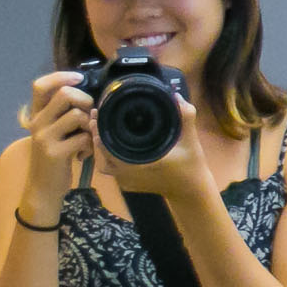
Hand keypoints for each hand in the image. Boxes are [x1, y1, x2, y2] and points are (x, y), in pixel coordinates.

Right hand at [19, 70, 93, 217]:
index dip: (61, 76)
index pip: (41, 85)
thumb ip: (62, 115)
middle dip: (85, 101)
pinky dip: (89, 145)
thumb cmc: (52, 159)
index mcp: (35, 115)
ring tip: (87, 139)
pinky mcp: (55, 153)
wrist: (43, 189)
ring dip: (89, 126)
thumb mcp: (52, 133)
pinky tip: (83, 154)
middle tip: (89, 115)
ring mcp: (44, 138)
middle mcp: (37, 123)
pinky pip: (83, 138)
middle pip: (64, 94)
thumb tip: (87, 96)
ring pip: (77, 116)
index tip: (79, 79)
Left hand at [92, 92, 208, 200]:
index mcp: (139, 164)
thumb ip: (185, 117)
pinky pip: (110, 169)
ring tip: (99, 128)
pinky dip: (106, 156)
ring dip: (100, 147)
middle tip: (96, 116)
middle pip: (101, 154)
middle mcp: (128, 174)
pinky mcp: (127, 184)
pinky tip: (109, 142)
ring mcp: (126, 181)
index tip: (98, 114)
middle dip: (96, 134)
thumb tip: (175, 96)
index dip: (100, 131)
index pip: (108, 148)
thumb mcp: (190, 140)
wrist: (189, 190)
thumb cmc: (190, 165)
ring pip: (103, 163)